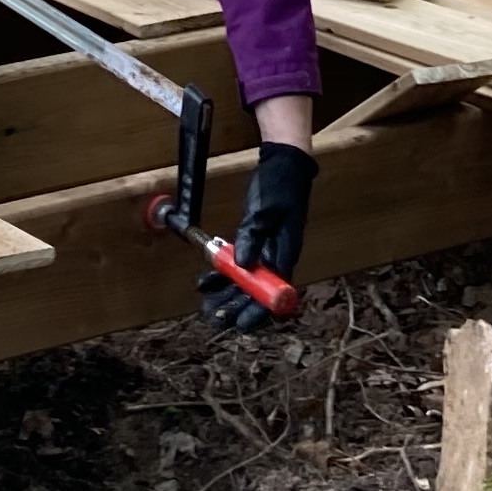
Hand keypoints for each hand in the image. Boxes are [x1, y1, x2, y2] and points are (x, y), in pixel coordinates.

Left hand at [204, 139, 315, 330]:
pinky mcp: (253, 242)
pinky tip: (206, 283)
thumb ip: (253, 235)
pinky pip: (237, 266)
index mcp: (285, 253)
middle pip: (257, 292)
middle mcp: (275, 257)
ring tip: (208, 308)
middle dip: (237, 307)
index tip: (241, 323)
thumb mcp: (266, 210)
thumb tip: (242, 263)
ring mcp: (264, 251)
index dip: (258, 310)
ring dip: (227, 296)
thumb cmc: (279, 187)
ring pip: (245, 283)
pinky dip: (222, 275)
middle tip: (216, 318)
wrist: (282, 166)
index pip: (273, 292)